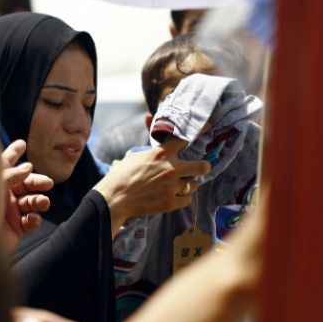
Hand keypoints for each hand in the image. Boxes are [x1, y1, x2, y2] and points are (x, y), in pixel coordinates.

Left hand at [1, 140, 53, 251]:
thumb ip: (13, 173)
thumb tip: (29, 167)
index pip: (5, 163)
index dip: (13, 153)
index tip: (22, 144)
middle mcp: (2, 195)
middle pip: (24, 183)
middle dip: (37, 181)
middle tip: (48, 183)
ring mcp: (9, 213)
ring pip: (30, 202)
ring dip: (39, 201)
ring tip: (43, 203)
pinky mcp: (14, 230)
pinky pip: (29, 222)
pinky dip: (34, 219)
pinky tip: (32, 218)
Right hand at [92, 138, 209, 234]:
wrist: (114, 199)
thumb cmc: (121, 175)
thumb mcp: (134, 155)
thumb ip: (150, 144)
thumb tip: (149, 118)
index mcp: (161, 154)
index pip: (185, 139)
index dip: (198, 133)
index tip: (208, 128)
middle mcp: (170, 169)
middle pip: (202, 166)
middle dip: (203, 166)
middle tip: (199, 167)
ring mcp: (172, 188)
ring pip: (194, 185)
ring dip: (188, 184)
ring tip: (178, 184)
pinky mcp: (170, 203)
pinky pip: (187, 200)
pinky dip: (182, 198)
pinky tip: (173, 195)